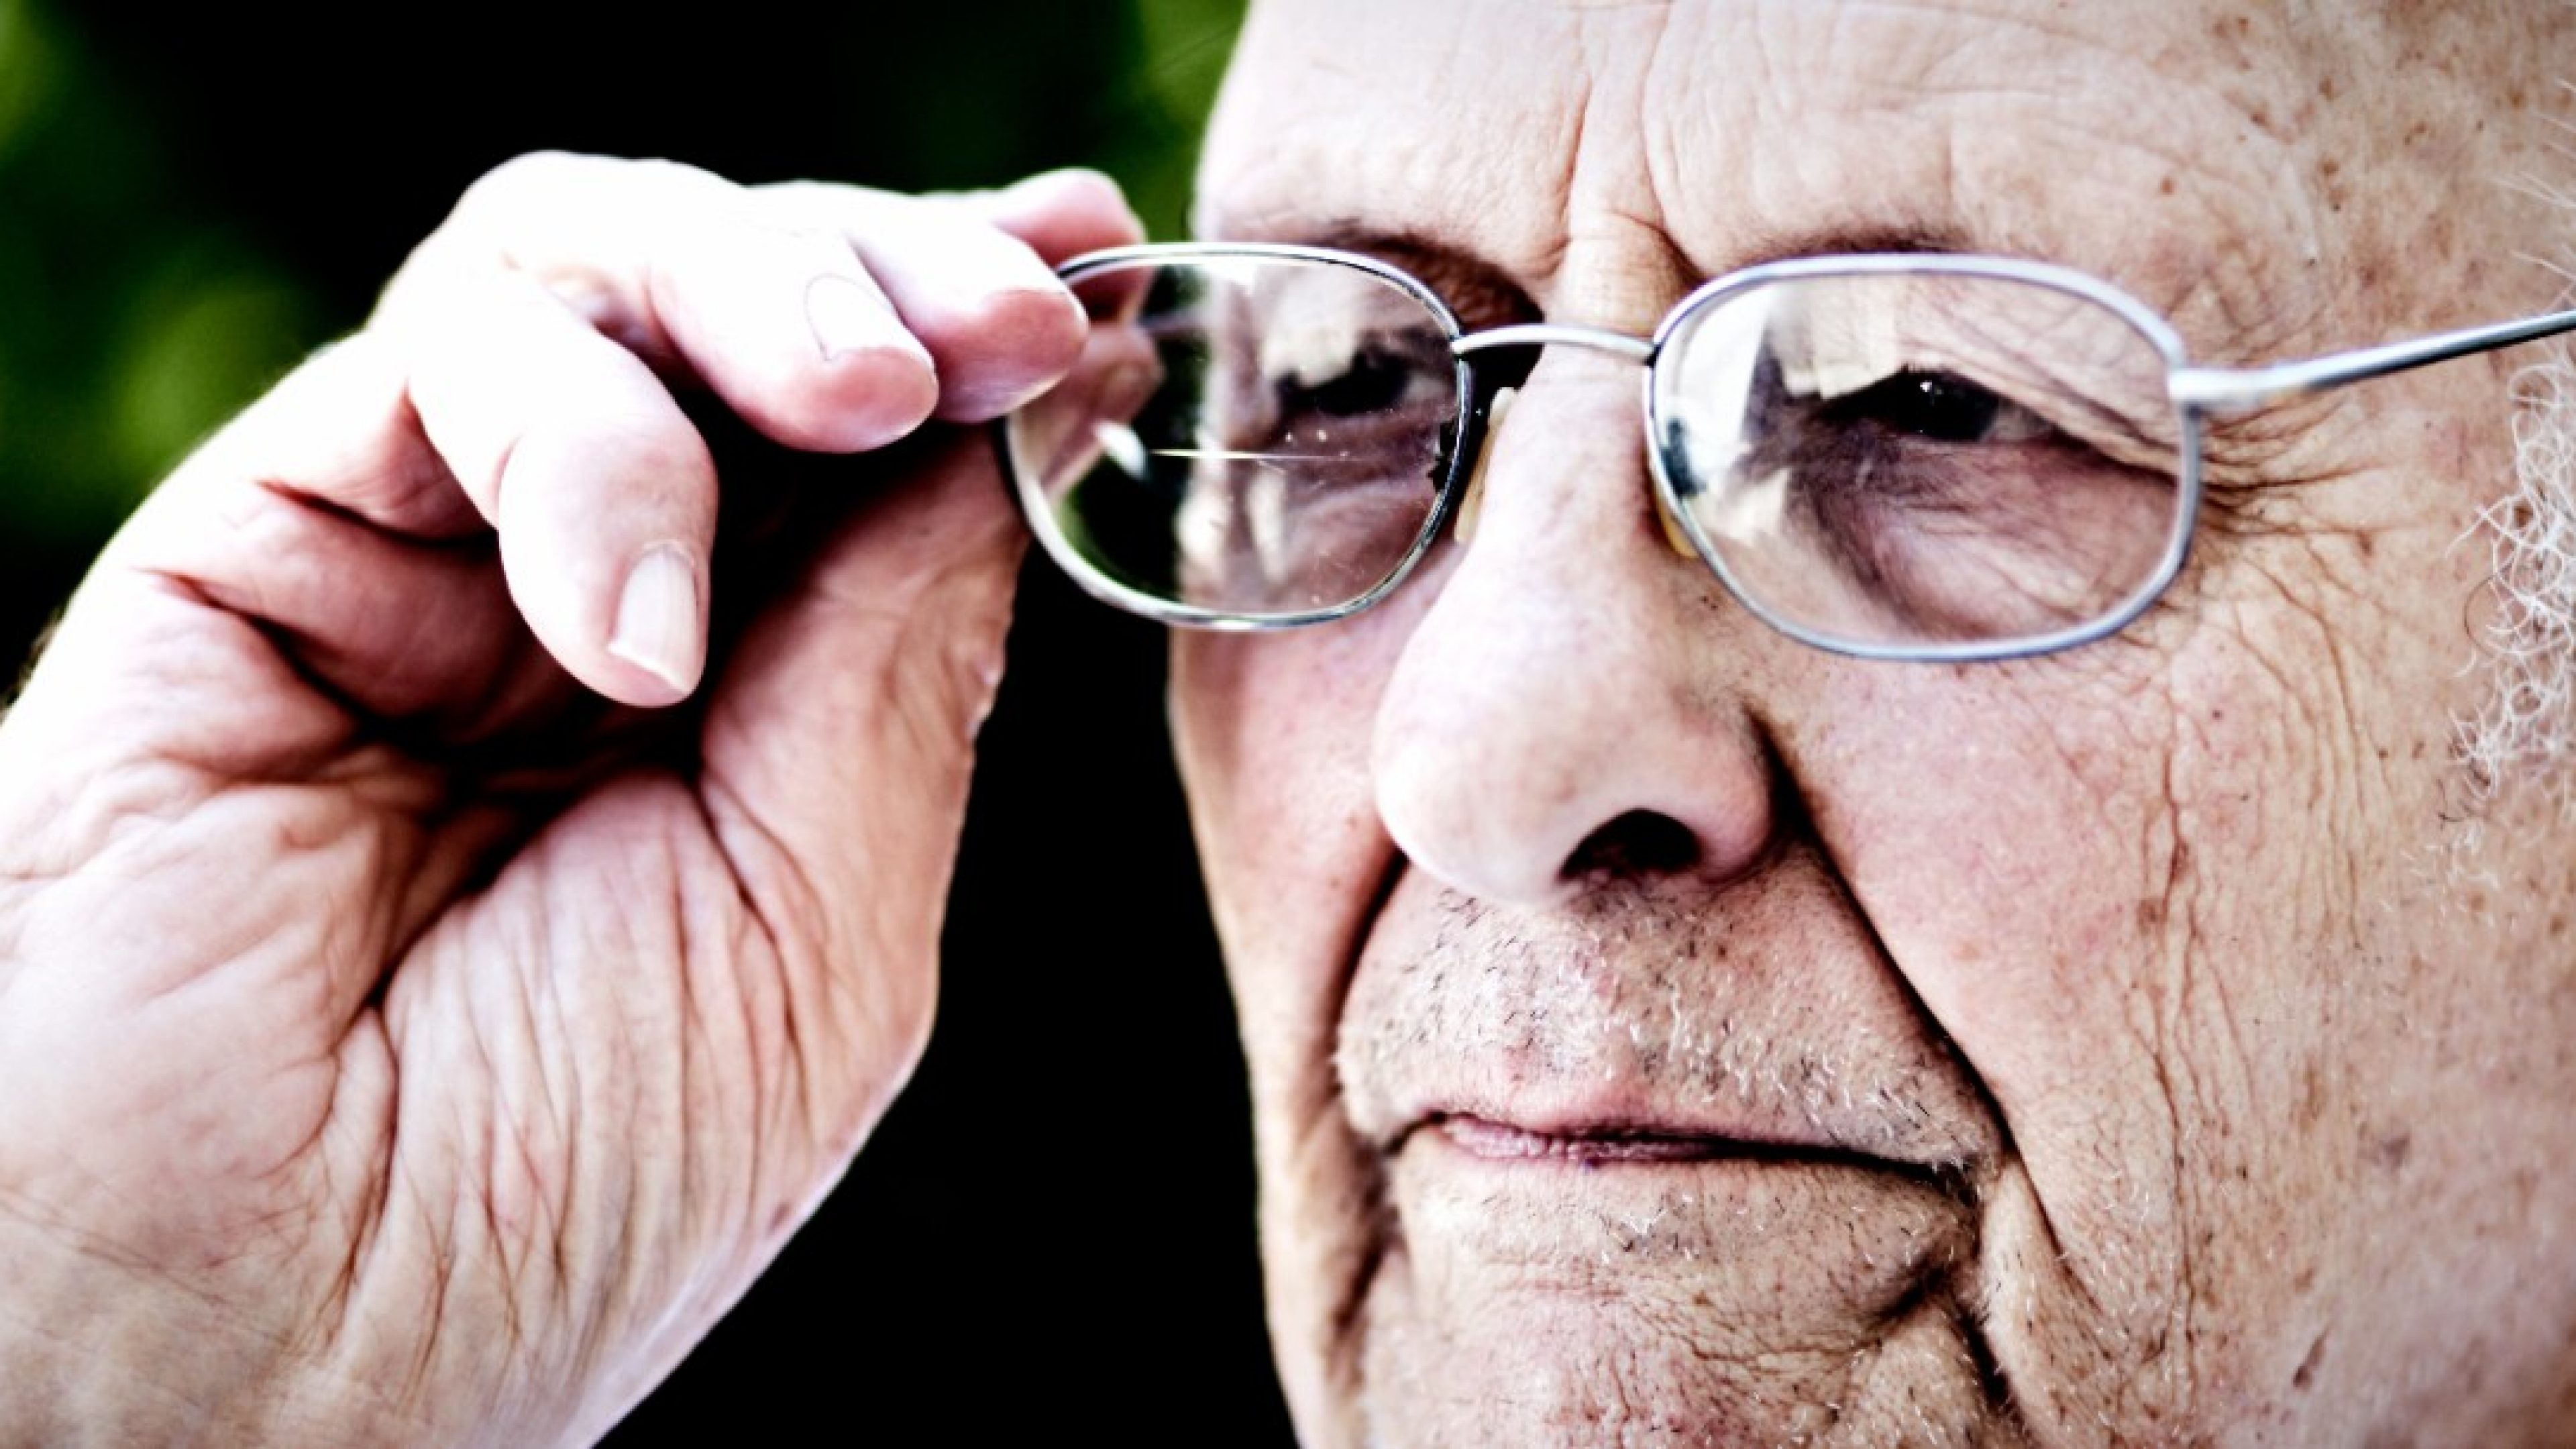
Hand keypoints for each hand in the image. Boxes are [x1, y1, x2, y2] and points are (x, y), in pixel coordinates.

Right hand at [0, 152, 1136, 1444]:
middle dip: (906, 280)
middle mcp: (598, 602)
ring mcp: (438, 553)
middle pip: (757, 316)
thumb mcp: (824, 924)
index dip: (994, 349)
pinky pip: (456, 354)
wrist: (263, 1323)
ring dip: (768, 290)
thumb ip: (899, 664)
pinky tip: (628, 632)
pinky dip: (582, 444)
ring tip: (872, 395)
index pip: (882, 463)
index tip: (1106, 270)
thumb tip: (995, 431)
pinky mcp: (276, 527)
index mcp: (750, 709)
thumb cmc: (558, 1190)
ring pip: (608, 272)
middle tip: (1019, 311)